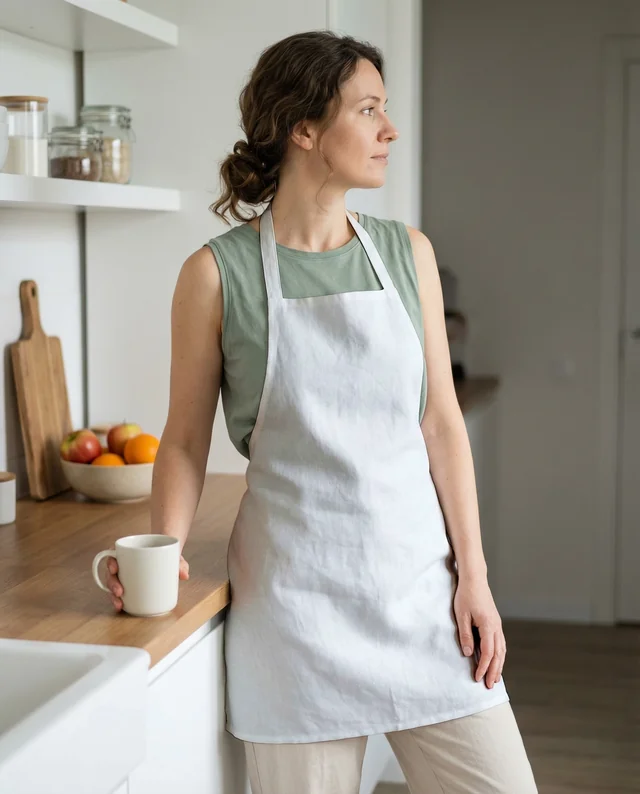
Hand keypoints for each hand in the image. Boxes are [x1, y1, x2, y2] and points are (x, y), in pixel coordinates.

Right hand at [106, 554, 189, 611]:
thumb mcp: (174, 554)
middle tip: (120, 591)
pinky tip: (121, 607)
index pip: (113, 554)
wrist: (168, 553)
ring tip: (119, 603)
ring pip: (112, 584)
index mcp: (129, 551)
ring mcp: (125, 574)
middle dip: (112, 583)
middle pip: (111, 572)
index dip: (110, 562)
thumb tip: (184, 575)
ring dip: (112, 595)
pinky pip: (119, 591)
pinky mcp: (128, 584)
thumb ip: (179, 563)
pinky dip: (118, 599)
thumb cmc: (167, 552)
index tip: (114, 568)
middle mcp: (123, 563)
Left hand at [453, 574, 504, 688]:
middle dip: (494, 671)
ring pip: (502, 650)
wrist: (474, 579)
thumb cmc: (466, 595)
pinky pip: (500, 643)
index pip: (488, 652)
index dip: (483, 667)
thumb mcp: (461, 615)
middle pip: (498, 654)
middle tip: (489, 686)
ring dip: (499, 665)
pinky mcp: (495, 623)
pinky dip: (499, 655)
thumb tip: (468, 654)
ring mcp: (497, 625)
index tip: (477, 678)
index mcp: (488, 626)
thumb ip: (465, 635)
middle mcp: (496, 627)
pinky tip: (496, 661)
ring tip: (495, 678)